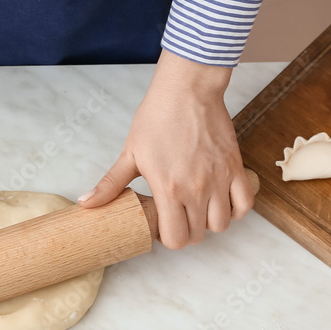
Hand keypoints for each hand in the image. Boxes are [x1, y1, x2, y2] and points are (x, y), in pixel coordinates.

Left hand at [79, 50, 254, 248]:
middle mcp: (196, 188)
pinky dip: (235, 209)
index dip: (167, 237)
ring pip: (221, 224)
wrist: (187, 90)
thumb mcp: (129, 154)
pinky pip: (244, 204)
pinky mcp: (235, 167)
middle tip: (178, 214)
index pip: (175, 239)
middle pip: (198, 235)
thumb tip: (86, 203)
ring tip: (197, 207)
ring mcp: (219, 179)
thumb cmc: (157, 119)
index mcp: (168, 188)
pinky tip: (220, 201)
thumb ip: (110, 184)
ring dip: (209, 222)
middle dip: (186, 231)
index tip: (162, 223)